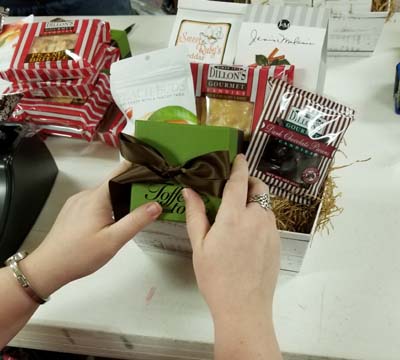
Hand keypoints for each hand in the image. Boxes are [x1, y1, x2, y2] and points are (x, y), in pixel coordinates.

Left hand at [20, 162, 161, 298]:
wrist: (49, 267)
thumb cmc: (78, 255)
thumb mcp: (113, 240)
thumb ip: (136, 221)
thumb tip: (155, 205)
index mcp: (96, 197)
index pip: (120, 171)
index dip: (137, 168)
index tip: (153, 171)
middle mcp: (85, 195)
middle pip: (114, 183)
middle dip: (132, 188)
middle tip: (149, 199)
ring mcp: (77, 202)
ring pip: (105, 193)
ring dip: (120, 198)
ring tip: (134, 211)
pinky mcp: (73, 210)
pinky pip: (95, 201)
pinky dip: (108, 205)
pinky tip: (113, 220)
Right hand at [183, 154, 279, 321]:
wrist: (243, 307)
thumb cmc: (216, 277)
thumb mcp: (200, 246)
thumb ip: (196, 214)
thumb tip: (189, 191)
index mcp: (234, 217)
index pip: (239, 182)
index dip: (239, 166)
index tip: (240, 157)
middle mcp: (257, 219)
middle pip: (260, 189)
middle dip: (251, 182)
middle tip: (237, 188)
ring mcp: (271, 231)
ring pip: (266, 206)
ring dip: (255, 201)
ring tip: (239, 215)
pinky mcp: (278, 243)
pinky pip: (270, 222)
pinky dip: (260, 218)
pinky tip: (248, 235)